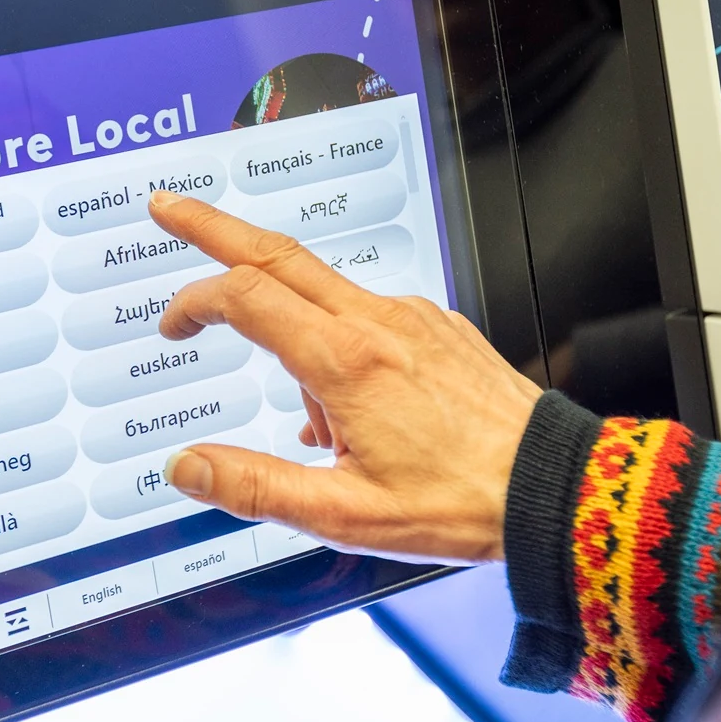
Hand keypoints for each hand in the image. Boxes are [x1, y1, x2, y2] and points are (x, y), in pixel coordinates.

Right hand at [148, 191, 539, 562]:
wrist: (552, 486)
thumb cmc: (461, 502)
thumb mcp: (343, 513)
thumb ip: (254, 485)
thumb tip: (186, 468)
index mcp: (346, 361)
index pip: (245, 298)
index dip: (194, 302)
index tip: (172, 324)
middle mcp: (378, 322)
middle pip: (276, 253)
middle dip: (213, 227)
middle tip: (168, 208)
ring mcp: (412, 317)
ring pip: (324, 299)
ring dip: (298, 344)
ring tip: (331, 436)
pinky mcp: (438, 326)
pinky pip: (368, 320)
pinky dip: (342, 351)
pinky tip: (358, 417)